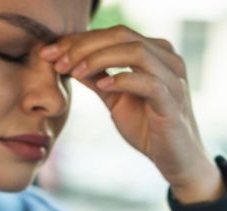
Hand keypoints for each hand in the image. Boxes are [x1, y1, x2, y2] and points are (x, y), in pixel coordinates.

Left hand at [40, 25, 223, 202]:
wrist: (176, 161)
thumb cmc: (149, 128)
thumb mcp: (116, 100)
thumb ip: (97, 79)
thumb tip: (68, 62)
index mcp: (154, 53)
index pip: (113, 34)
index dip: (79, 40)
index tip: (49, 52)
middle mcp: (167, 59)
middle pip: (122, 35)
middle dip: (85, 45)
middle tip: (57, 60)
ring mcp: (173, 79)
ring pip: (136, 52)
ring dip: (100, 58)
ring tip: (75, 72)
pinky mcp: (173, 102)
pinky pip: (149, 82)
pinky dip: (123, 79)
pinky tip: (103, 86)